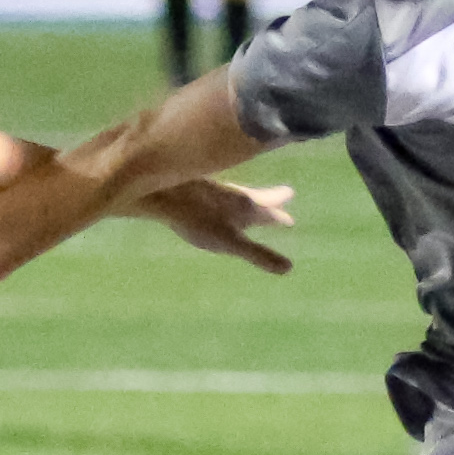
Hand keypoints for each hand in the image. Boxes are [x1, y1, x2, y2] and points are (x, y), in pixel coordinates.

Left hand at [140, 178, 295, 275]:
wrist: (162, 191)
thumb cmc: (197, 218)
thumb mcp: (230, 241)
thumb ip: (258, 254)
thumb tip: (289, 268)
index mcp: (245, 207)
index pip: (269, 211)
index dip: (280, 216)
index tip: (290, 219)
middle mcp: (233, 195)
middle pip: (258, 197)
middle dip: (272, 199)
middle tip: (287, 193)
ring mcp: (213, 189)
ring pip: (238, 192)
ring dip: (250, 195)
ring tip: (253, 198)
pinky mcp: (195, 186)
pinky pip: (216, 190)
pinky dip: (225, 194)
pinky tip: (213, 197)